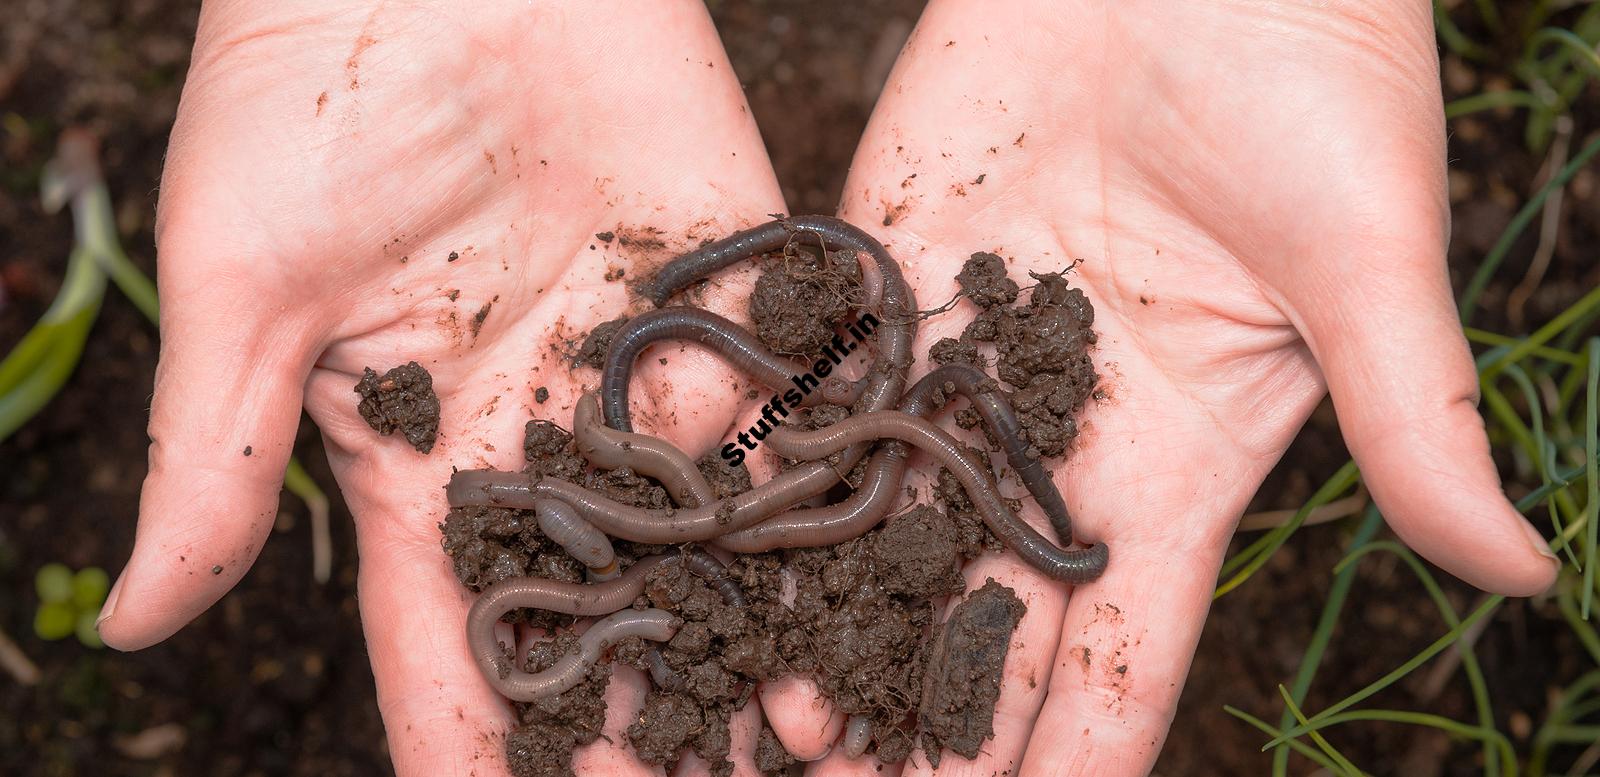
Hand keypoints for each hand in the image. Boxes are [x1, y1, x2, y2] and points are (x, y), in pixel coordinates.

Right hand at [95, 2, 785, 773]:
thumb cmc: (303, 100)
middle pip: (604, 611)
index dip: (478, 739)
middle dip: (646, 719)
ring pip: (716, 538)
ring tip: (810, 744)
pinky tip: (881, 585)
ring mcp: (651, 367)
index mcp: (427, 454)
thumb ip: (216, 457)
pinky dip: (835, 497)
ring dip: (762, 641)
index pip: (450, 634)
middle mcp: (550, 432)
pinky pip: (796, 408)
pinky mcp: (739, 288)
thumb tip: (140, 621)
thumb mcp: (245, 286)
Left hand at [761, 1, 1559, 773]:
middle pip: (981, 619)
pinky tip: (709, 557)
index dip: (1069, 755)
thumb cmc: (1316, 83)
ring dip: (824, 630)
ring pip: (880, 529)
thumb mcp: (1367, 262)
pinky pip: (818, 396)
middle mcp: (1059, 439)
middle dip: (922, 725)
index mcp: (1177, 466)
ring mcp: (962, 365)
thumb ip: (1415, 424)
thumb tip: (1526, 578)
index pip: (1120, 654)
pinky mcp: (887, 279)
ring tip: (768, 727)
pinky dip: (768, 477)